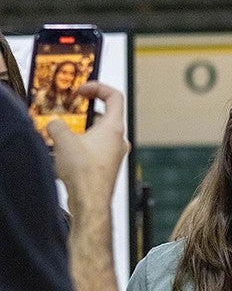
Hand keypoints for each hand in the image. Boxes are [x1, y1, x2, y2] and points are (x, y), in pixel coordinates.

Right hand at [47, 81, 128, 209]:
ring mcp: (114, 155)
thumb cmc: (86, 175)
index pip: (115, 96)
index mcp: (114, 128)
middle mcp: (118, 141)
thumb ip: (57, 125)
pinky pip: (95, 150)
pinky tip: (66, 154)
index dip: (98, 87)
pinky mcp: (107, 167)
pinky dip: (82, 146)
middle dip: (85, 112)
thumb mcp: (63, 140)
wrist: (90, 202)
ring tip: (65, 135)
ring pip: (99, 135)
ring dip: (82, 131)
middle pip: (106, 115)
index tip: (83, 90)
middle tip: (71, 112)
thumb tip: (55, 125)